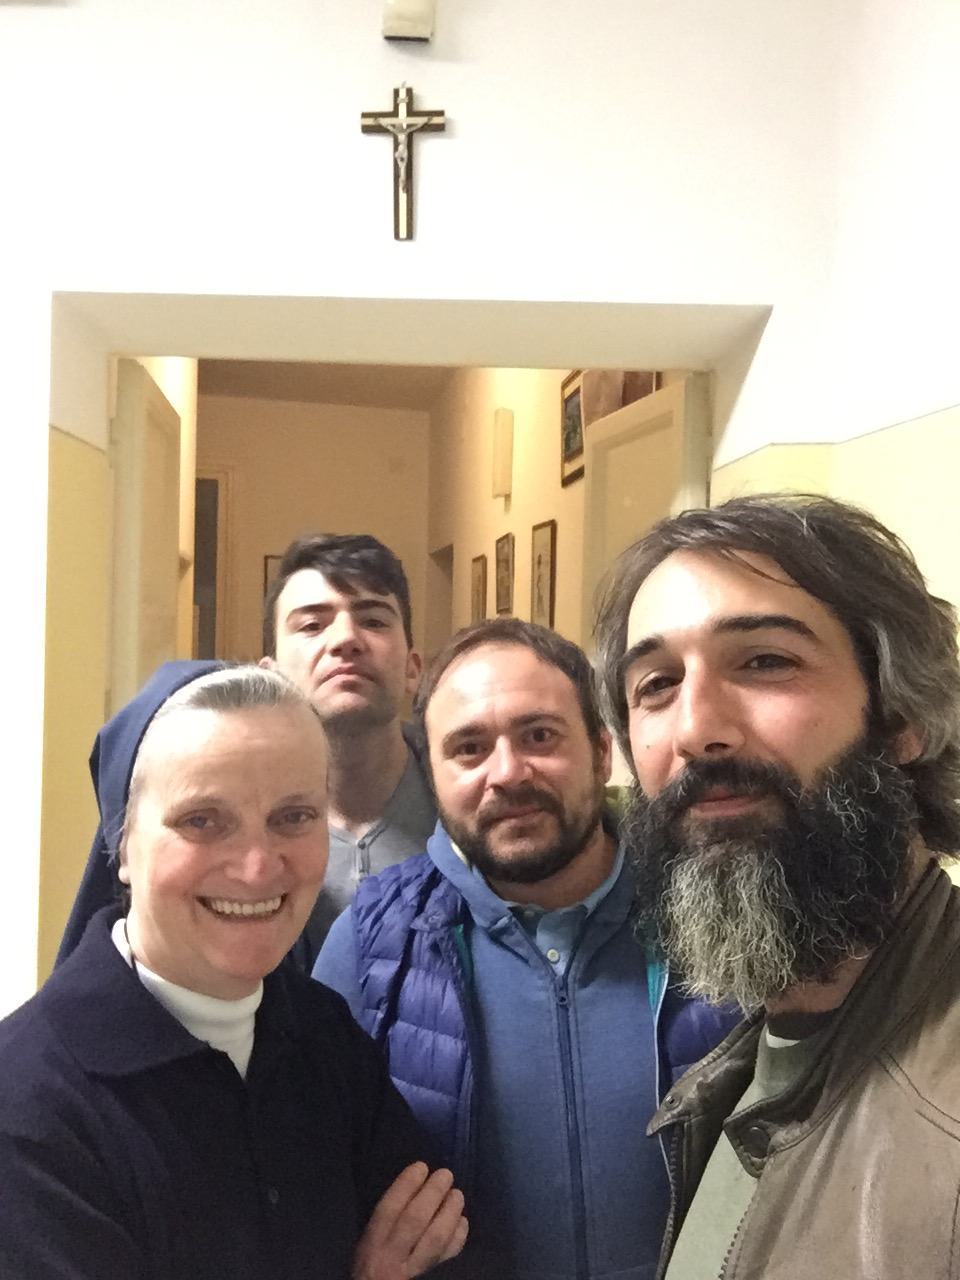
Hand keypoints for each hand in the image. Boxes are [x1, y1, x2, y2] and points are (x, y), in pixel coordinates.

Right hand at [353, 1162, 467, 1279]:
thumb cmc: (375, 1255)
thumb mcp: (371, 1234)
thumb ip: (391, 1211)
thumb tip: (417, 1178)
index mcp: (373, 1241)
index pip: (389, 1210)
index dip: (406, 1185)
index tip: (421, 1166)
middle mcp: (392, 1255)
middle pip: (415, 1221)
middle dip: (433, 1193)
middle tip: (445, 1175)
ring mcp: (414, 1267)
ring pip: (436, 1238)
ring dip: (450, 1211)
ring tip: (456, 1194)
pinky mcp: (431, 1273)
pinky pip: (448, 1254)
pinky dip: (459, 1234)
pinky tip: (461, 1219)